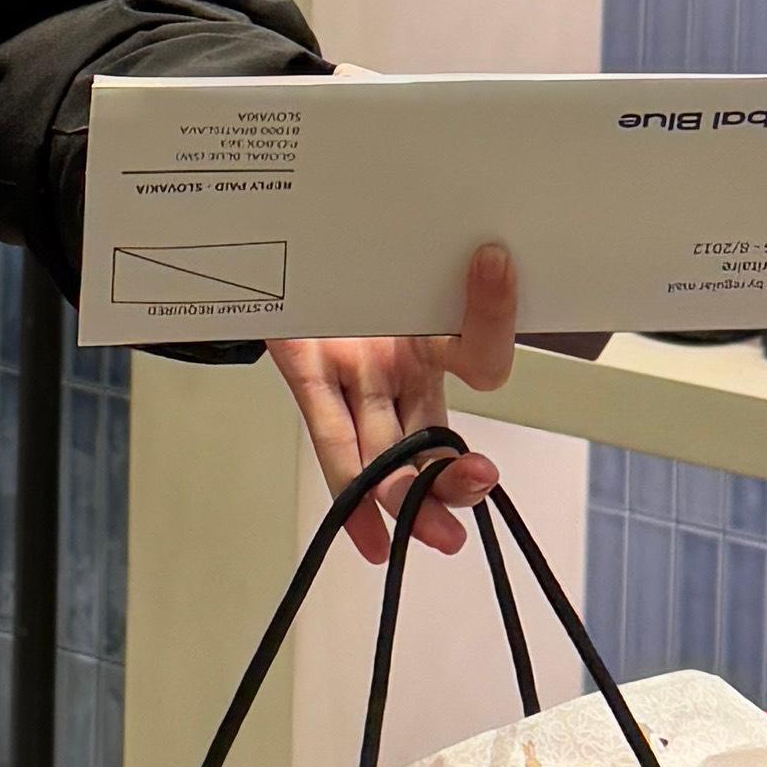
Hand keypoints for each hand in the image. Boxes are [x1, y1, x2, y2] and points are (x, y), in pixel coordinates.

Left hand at [271, 243, 517, 560]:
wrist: (274, 229)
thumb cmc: (345, 234)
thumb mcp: (398, 238)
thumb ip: (434, 237)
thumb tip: (485, 223)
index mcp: (432, 327)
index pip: (479, 347)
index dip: (492, 314)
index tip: (493, 261)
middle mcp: (400, 361)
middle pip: (435, 432)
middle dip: (459, 469)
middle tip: (479, 478)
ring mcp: (359, 378)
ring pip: (391, 455)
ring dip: (414, 498)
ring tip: (438, 532)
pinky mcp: (308, 377)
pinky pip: (334, 448)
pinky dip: (354, 502)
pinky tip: (372, 542)